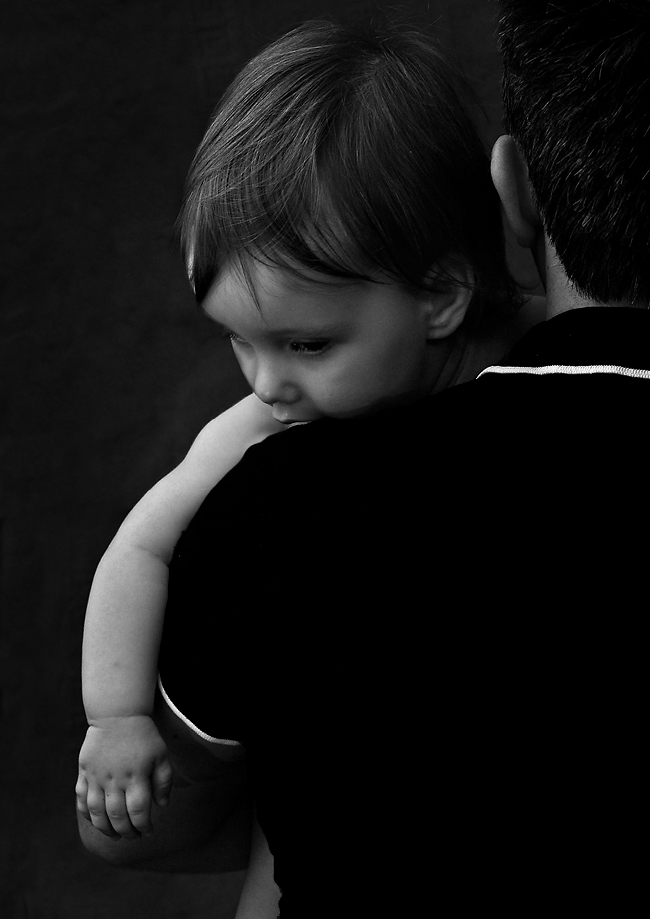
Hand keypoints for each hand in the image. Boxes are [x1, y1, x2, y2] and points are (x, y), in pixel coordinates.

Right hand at [76, 715, 172, 839]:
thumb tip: (162, 806)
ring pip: (97, 813)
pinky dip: (86, 814)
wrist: (117, 714)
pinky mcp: (84, 772)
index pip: (139, 811)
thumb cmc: (143, 736)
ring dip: (105, 829)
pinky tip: (95, 820)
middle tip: (134, 837)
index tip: (149, 832)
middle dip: (127, 832)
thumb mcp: (161, 755)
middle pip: (117, 816)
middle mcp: (114, 780)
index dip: (144, 826)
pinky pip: (81, 798)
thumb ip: (164, 781)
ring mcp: (96, 777)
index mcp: (136, 776)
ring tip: (115, 836)